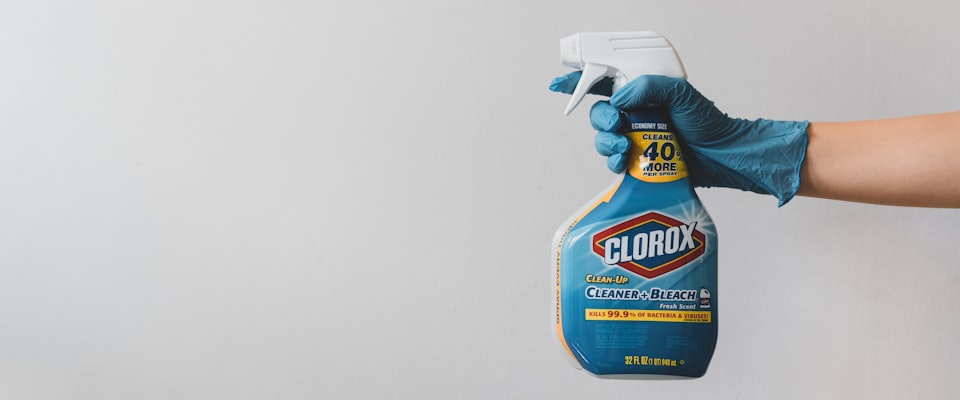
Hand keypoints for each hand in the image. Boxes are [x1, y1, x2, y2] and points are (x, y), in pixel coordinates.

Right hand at [551, 73, 807, 205]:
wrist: (722, 157)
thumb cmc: (708, 123)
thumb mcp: (682, 94)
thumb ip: (650, 88)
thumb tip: (619, 98)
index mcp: (641, 93)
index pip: (604, 83)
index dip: (579, 83)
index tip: (559, 85)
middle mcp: (635, 114)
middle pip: (599, 113)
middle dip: (601, 119)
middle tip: (617, 123)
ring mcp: (635, 138)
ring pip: (604, 139)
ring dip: (607, 143)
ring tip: (625, 147)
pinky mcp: (637, 162)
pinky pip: (613, 162)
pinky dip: (613, 162)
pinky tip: (624, 163)